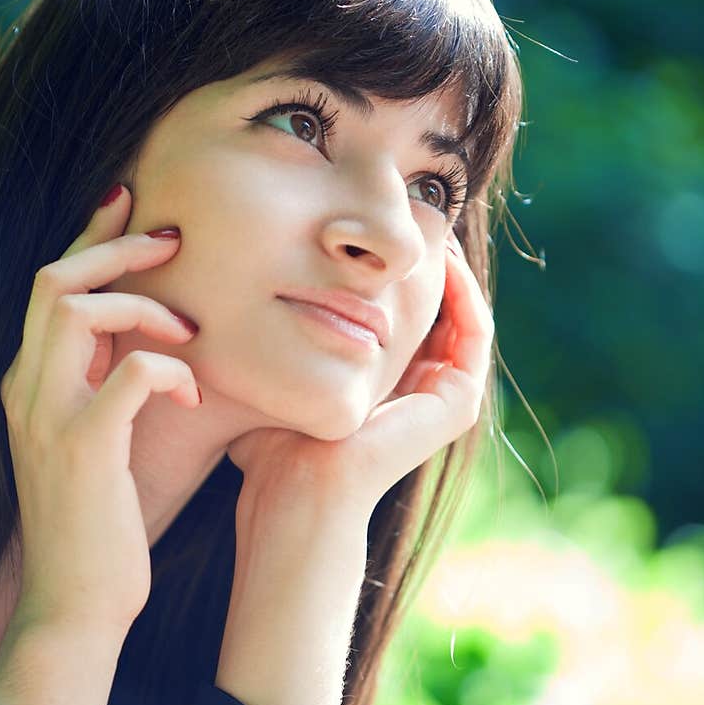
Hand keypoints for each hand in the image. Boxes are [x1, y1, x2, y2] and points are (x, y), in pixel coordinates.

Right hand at [0, 186, 201, 642]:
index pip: (50, 287)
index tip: (134, 207)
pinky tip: (196, 389)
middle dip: (114, 245)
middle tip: (172, 239)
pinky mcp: (84, 447)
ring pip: (73, 307)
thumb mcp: (99, 444)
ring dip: (144, 304)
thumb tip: (162, 347)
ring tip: (191, 332)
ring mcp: (48, 416)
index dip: (91, 238)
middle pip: (54, 279)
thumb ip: (109, 390)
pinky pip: (130, 373)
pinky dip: (169, 367)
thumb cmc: (101, 527)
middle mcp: (26, 389)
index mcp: (30, 383)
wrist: (75, 604)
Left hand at [225, 236, 494, 518]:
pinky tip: (442, 259)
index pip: (402, 319)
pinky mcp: (459, 404)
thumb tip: (229, 299)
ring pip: (460, 317)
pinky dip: (464, 293)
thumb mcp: (277, 373)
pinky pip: (474, 333)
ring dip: (450, 270)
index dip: (394, 274)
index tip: (372, 233)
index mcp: (384, 390)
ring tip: (433, 229)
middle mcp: (419, 394)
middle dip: (427, 264)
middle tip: (413, 216)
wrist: (298, 488)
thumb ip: (274, 343)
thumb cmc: (271, 443)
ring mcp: (445, 401)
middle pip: (435, 313)